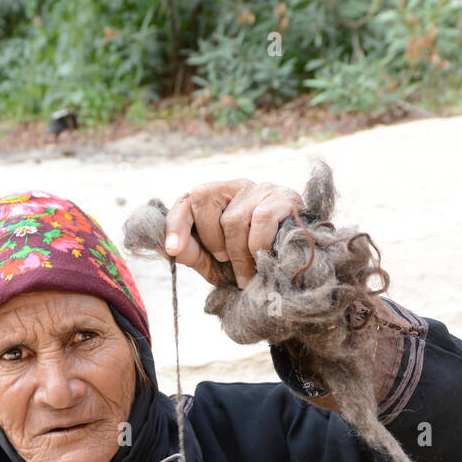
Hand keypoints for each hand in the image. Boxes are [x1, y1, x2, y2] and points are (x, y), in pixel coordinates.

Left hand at [164, 179, 303, 287]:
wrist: (296, 270)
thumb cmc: (253, 263)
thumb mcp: (216, 263)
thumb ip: (192, 253)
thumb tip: (165, 247)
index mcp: (216, 199)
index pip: (186, 200)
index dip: (176, 224)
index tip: (173, 250)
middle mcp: (236, 186)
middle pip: (204, 198)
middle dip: (210, 239)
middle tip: (223, 260)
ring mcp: (261, 189)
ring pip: (233, 218)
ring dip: (237, 254)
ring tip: (246, 274)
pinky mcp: (285, 198)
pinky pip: (262, 220)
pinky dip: (257, 247)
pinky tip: (263, 262)